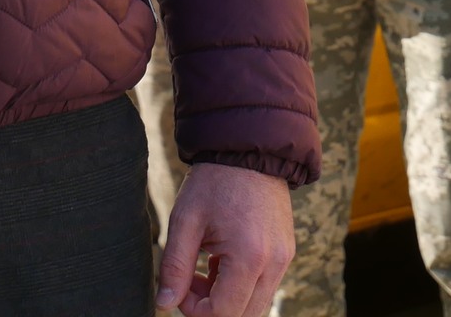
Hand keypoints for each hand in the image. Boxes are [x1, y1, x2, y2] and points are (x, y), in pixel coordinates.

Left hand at [156, 162, 294, 316]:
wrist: (248, 150)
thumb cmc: (213, 182)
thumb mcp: (186, 220)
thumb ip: (175, 266)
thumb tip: (164, 304)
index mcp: (249, 256)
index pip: (224, 312)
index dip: (195, 310)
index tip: (179, 288)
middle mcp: (274, 263)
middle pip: (243, 315)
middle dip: (212, 308)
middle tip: (190, 280)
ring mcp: (284, 259)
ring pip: (255, 305)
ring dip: (227, 298)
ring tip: (205, 266)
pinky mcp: (285, 253)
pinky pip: (264, 286)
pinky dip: (240, 285)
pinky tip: (221, 259)